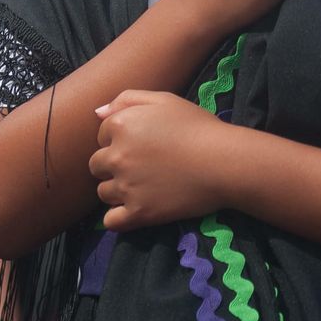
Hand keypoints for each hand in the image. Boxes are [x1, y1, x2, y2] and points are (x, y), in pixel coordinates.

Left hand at [90, 90, 228, 230]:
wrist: (224, 162)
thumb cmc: (197, 126)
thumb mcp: (164, 100)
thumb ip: (127, 99)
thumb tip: (97, 114)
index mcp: (120, 125)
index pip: (101, 136)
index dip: (120, 139)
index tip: (142, 145)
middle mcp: (117, 156)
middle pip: (97, 165)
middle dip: (113, 165)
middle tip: (140, 167)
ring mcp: (126, 186)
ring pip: (104, 192)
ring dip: (117, 190)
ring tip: (142, 187)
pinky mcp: (139, 213)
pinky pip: (111, 221)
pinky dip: (118, 218)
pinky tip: (133, 210)